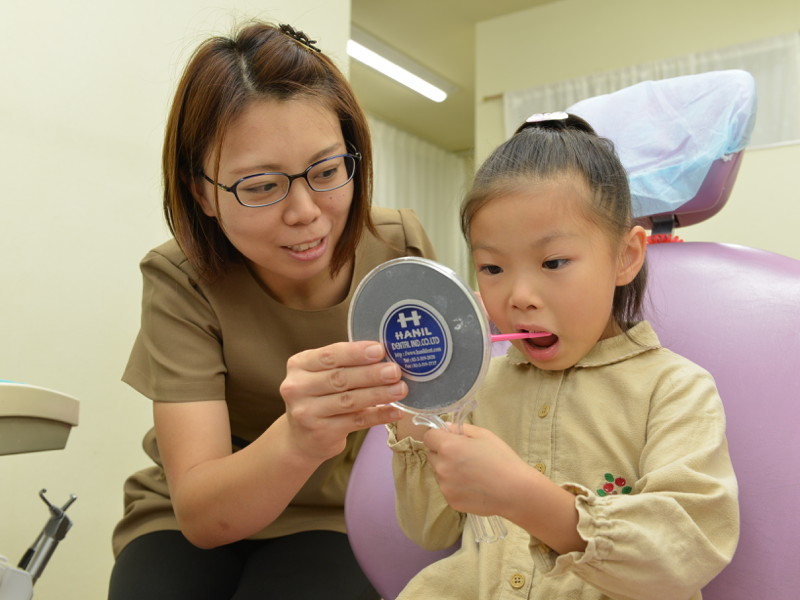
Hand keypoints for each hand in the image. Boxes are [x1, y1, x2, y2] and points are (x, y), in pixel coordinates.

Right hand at [280, 341, 405, 461]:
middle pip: (340, 378)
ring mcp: (307, 412)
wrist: (300, 438)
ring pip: (349, 400)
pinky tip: (395, 411)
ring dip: (379, 394)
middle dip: (371, 374)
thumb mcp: (320, 375)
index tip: (379, 350)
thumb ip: (344, 364)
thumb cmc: (318, 397)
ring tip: (400, 389)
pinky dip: (378, 416)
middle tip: (395, 371)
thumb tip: (384, 356)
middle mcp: (297, 388)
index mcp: (299, 365)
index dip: (355, 352)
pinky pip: (357, 422)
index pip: (329, 356)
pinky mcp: (322, 433)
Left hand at [423, 423, 529, 517]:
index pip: (428, 437)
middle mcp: (442, 467)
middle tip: (463, 457)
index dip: (438, 436)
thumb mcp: (484, 435)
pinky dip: (455, 486)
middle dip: (442, 454)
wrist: (515, 491)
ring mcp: (445, 486)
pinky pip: (447, 488)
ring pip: (439, 473)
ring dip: (448, 470)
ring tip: (471, 474)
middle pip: (432, 456)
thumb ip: (461, 429)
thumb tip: (447, 428)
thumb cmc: (502, 459)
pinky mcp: (451, 501)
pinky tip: (473, 486)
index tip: (450, 440)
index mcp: (448, 447)